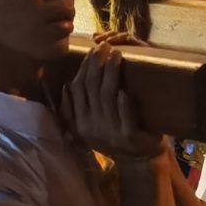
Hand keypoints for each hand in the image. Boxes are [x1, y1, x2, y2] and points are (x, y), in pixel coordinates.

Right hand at [56, 38, 159, 160]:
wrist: (139, 159)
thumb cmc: (116, 134)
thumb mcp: (91, 125)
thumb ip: (76, 108)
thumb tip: (65, 85)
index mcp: (80, 122)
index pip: (78, 88)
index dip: (84, 68)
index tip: (92, 51)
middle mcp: (92, 127)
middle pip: (91, 89)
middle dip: (96, 64)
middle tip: (104, 46)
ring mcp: (110, 132)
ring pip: (107, 97)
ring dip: (111, 74)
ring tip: (116, 54)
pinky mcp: (129, 137)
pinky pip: (125, 117)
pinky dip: (124, 104)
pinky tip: (124, 91)